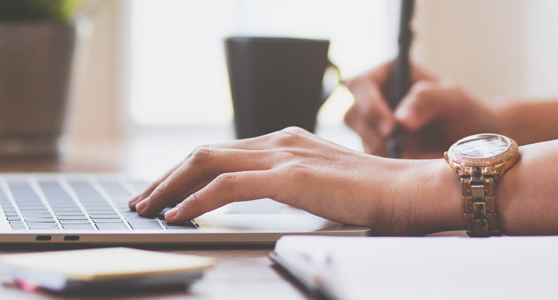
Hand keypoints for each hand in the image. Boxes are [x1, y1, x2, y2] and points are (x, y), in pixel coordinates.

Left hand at [126, 127, 457, 235]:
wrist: (417, 191)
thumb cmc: (379, 198)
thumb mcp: (324, 189)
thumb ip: (292, 188)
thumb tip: (260, 204)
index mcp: (287, 143)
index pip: (222, 153)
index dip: (185, 172)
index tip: (162, 192)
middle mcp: (280, 141)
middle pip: (205, 153)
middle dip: (165, 177)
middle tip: (141, 201)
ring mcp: (284, 156)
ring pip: (207, 164)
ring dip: (170, 187)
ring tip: (148, 208)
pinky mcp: (291, 177)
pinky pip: (228, 187)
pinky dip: (196, 200)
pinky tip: (178, 214)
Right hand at [344, 61, 499, 157]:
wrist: (472, 145)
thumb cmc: (464, 112)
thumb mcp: (453, 99)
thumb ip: (428, 100)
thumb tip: (401, 119)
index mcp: (387, 75)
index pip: (361, 85)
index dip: (370, 106)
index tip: (391, 128)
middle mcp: (374, 98)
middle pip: (353, 114)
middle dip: (374, 134)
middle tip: (400, 150)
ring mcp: (373, 126)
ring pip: (359, 139)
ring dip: (381, 151)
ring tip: (412, 157)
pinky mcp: (376, 148)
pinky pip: (369, 159)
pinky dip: (385, 166)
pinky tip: (409, 164)